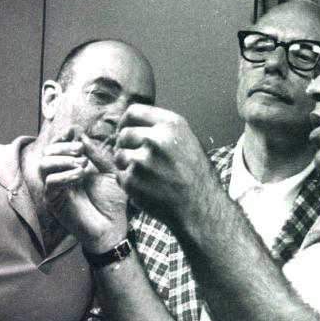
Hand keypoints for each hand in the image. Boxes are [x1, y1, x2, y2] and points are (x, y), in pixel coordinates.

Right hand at [40, 127, 128, 252]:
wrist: (113, 228)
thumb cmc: (113, 203)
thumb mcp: (110, 173)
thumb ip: (97, 155)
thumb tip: (83, 137)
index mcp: (71, 167)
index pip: (57, 147)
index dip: (63, 136)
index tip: (74, 131)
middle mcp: (60, 176)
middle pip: (47, 152)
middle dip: (63, 146)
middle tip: (81, 152)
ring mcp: (55, 189)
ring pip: (43, 165)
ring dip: (63, 159)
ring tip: (83, 164)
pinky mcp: (53, 202)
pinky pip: (50, 182)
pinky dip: (65, 174)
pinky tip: (80, 175)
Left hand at [113, 104, 218, 224]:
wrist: (200, 208)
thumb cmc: (196, 177)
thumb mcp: (188, 141)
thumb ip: (163, 130)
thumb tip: (135, 123)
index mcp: (171, 125)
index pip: (133, 112)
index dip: (125, 122)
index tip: (125, 130)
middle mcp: (155, 139)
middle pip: (123, 134)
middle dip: (125, 145)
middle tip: (135, 158)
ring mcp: (142, 160)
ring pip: (119, 155)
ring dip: (126, 164)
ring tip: (144, 175)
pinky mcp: (133, 181)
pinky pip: (119, 175)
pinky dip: (128, 183)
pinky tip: (145, 188)